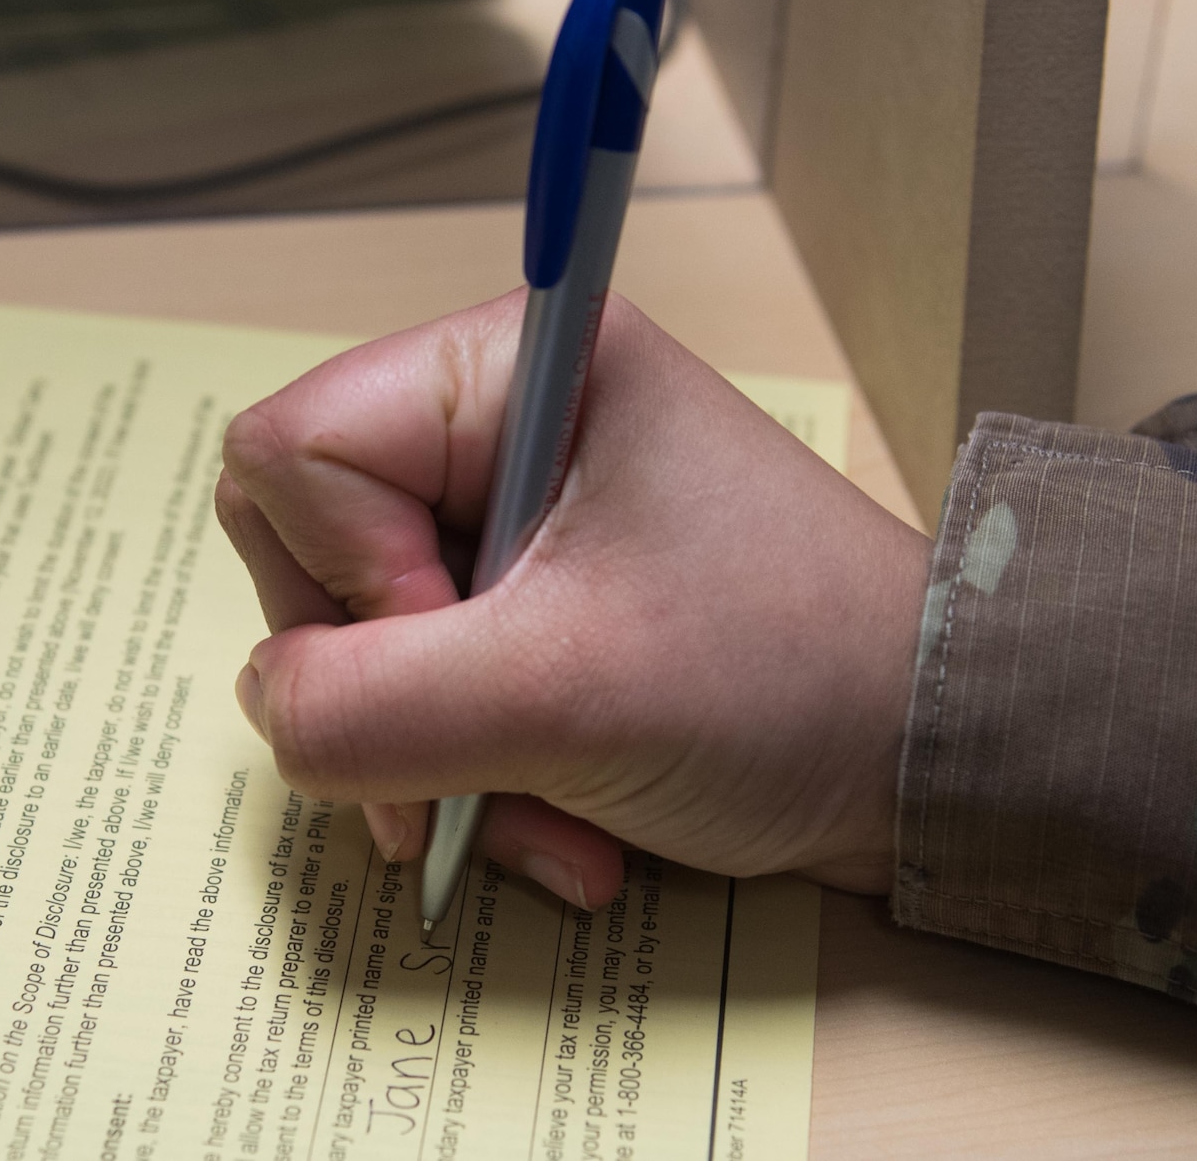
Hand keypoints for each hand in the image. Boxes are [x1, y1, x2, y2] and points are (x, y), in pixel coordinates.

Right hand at [214, 291, 929, 907]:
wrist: (927, 760)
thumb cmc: (789, 677)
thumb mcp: (561, 693)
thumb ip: (368, 704)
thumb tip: (270, 706)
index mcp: (507, 368)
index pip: (293, 451)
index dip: (341, 576)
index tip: (460, 644)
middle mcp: (495, 424)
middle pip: (304, 547)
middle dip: (378, 689)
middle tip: (466, 768)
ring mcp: (506, 519)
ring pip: (355, 639)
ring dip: (431, 762)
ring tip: (547, 818)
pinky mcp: (524, 602)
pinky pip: (419, 693)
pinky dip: (470, 778)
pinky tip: (565, 827)